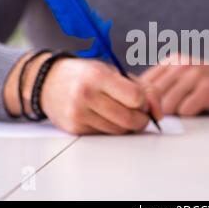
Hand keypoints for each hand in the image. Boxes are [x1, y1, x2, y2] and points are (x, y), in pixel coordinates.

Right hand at [4, 53, 162, 134]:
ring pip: (118, 131)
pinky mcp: (74, 128)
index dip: (145, 102)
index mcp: (98, 75)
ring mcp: (78, 113)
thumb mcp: (114, 72)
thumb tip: (159, 113)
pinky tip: (106, 117)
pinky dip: (112, 129)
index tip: (142, 100)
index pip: (135, 98)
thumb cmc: (87, 75)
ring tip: (122, 113)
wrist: (49, 82)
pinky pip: (104, 135)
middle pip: (129, 119)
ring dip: (128, 126)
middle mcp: (86, 95)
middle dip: (141, 119)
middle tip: (140, 114)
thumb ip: (143, 88)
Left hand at [140, 53, 208, 115]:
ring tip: (183, 112)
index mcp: (173, 60)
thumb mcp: (185, 76)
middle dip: (154, 110)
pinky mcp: (208, 88)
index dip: (141, 100)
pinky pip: (186, 110)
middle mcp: (183, 64)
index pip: (144, 82)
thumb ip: (164, 83)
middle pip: (153, 94)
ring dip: (172, 114)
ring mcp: (196, 74)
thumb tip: (137, 101)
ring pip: (168, 104)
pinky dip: (188, 115)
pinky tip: (197, 109)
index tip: (145, 111)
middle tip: (161, 119)